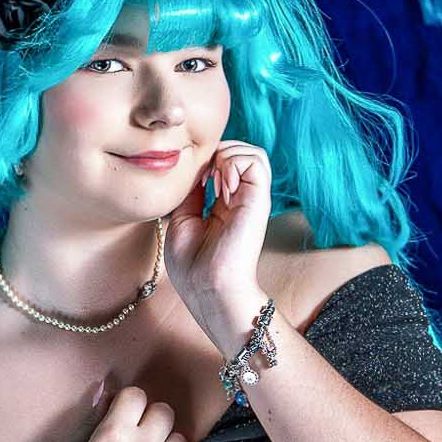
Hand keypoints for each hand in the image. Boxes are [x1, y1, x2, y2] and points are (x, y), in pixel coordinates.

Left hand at [164, 140, 270, 312]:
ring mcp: (252, 199)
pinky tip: (222, 188)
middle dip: (218, 153)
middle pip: (241, 152)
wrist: (207, 288)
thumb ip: (192, 193)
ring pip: (253, 152)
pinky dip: (234, 164)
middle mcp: (243, 199)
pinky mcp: (259, 200)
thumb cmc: (193, 266)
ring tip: (216, 182)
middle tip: (205, 179)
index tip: (193, 181)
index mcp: (226, 204)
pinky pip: (255, 160)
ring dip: (228, 156)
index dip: (207, 160)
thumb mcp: (183, 220)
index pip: (226, 163)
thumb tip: (196, 170)